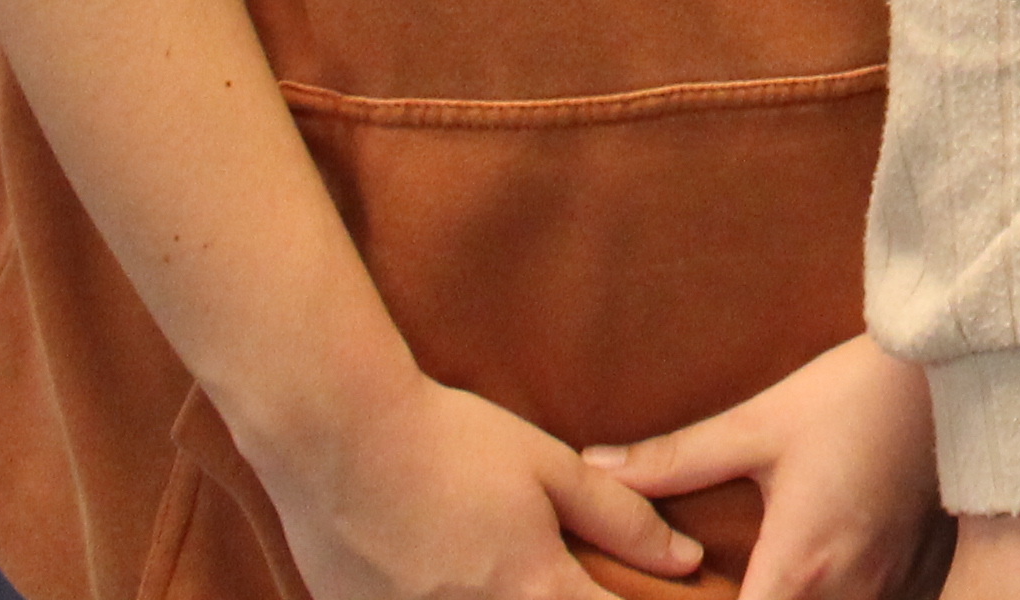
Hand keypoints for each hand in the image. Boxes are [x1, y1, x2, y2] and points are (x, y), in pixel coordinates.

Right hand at [245, 367, 701, 599]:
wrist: (335, 436)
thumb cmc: (450, 441)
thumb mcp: (550, 468)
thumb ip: (622, 519)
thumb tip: (685, 560)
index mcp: (532, 588)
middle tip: (546, 573)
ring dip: (501, 598)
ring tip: (489, 559)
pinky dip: (440, 599)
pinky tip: (437, 567)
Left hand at [593, 335, 952, 599]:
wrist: (957, 371)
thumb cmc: (856, 394)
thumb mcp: (759, 423)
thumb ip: (675, 459)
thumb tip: (595, 468)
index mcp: (798, 567)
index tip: (679, 599)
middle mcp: (846, 593)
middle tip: (717, 582)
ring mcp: (886, 589)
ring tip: (764, 575)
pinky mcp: (912, 574)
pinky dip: (828, 598)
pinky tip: (814, 575)